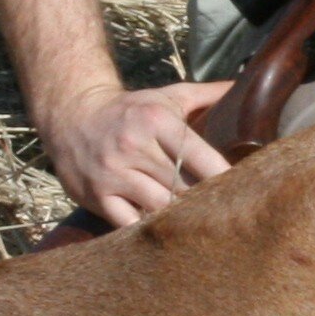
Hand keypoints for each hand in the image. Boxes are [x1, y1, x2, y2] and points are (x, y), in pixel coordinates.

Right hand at [42, 81, 235, 227]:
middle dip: (203, 201)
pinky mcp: (97, 196)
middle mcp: (133, 146)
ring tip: (196, 225)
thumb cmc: (130, 110)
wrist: (71, 116)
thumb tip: (242, 86)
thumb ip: (205, 94)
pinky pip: (130, 224)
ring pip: (159, 207)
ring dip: (178, 218)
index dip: (223, 178)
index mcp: (156, 121)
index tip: (240, 192)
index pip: (199, 157)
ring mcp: (113, 173)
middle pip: (182, 187)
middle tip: (223, 214)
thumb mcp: (166, 97)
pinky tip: (161, 229)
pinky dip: (148, 229)